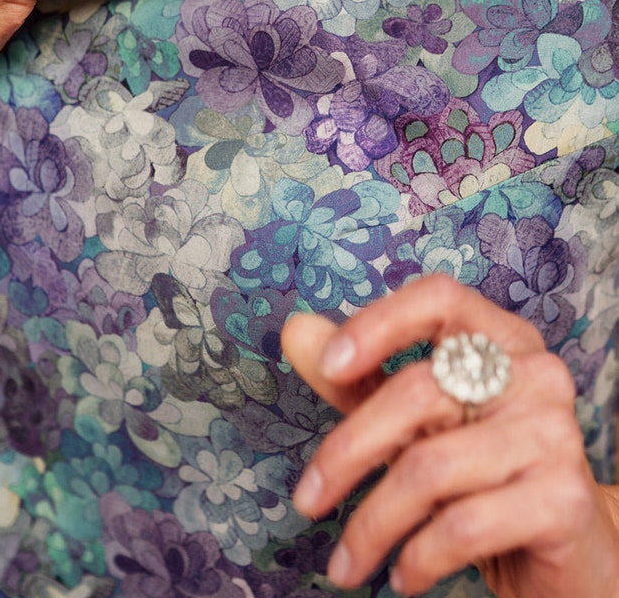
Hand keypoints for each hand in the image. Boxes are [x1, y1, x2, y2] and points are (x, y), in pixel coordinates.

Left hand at [282, 276, 618, 597]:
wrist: (571, 554)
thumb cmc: (483, 476)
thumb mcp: (416, 424)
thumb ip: (359, 379)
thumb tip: (296, 331)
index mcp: (500, 338)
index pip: (439, 298)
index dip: (379, 323)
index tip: (328, 365)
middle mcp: (535, 374)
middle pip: (417, 391)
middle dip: (346, 454)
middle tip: (306, 500)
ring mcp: (555, 434)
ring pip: (430, 468)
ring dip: (371, 525)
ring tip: (346, 562)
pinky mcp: (564, 500)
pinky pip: (464, 525)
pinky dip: (417, 557)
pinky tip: (401, 575)